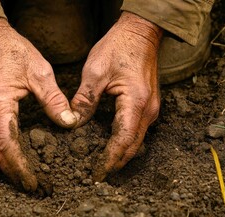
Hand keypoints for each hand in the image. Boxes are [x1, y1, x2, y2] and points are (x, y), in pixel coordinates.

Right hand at [0, 18, 76, 190]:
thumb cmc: (10, 49)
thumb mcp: (39, 71)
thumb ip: (54, 100)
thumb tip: (69, 123)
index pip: (7, 146)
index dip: (20, 167)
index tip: (32, 182)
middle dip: (12, 173)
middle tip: (30, 187)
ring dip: (5, 163)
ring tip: (24, 176)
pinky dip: (0, 150)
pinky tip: (13, 154)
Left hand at [71, 12, 162, 181]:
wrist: (140, 32)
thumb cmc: (119, 47)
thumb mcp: (95, 72)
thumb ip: (85, 100)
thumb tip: (72, 122)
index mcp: (136, 102)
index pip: (123, 140)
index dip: (110, 159)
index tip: (97, 173)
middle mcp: (148, 109)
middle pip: (133, 146)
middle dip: (116, 162)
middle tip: (98, 176)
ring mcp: (151, 108)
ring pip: (137, 140)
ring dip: (121, 154)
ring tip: (103, 165)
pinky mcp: (148, 105)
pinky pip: (137, 130)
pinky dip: (125, 142)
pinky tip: (112, 146)